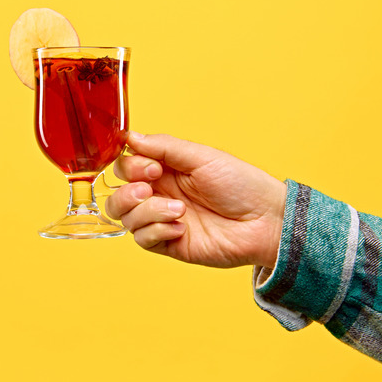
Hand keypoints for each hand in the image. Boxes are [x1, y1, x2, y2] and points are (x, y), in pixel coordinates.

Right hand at [105, 132, 286, 267]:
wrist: (265, 221)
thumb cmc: (241, 184)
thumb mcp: (202, 157)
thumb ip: (164, 147)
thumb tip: (130, 137)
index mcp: (165, 170)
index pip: (125, 168)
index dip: (131, 168)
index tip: (153, 168)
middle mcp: (160, 194)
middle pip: (116, 196)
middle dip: (127, 194)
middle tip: (151, 190)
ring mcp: (162, 220)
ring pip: (126, 219)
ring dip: (147, 212)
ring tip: (179, 211)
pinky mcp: (169, 244)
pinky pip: (142, 240)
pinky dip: (157, 231)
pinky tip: (181, 227)